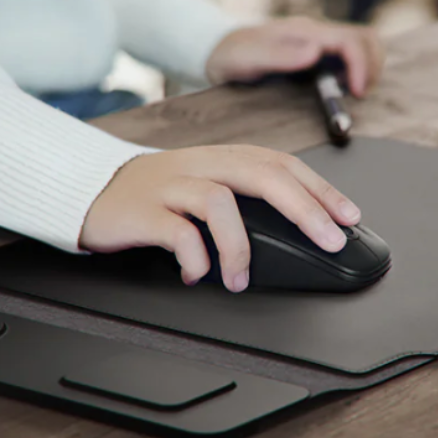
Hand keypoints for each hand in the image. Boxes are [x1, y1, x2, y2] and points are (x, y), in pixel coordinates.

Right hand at [79, 145, 361, 291]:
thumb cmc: (155, 196)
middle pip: (262, 174)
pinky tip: (197, 274)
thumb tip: (299, 228)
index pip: (280, 164)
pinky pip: (177, 231)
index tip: (348, 215)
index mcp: (220, 158)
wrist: (89, 193)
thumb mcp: (202, 186)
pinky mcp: (141, 210)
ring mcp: (169, 185)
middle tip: (329, 240)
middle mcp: (199, 165)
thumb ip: (243, 198)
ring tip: (241, 278)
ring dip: (239, 247)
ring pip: (219, 201)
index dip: (318, 188)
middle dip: (304, 208)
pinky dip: (195, 257)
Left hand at [206, 16, 384, 97]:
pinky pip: (350, 56)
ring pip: (362, 45)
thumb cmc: (231, 56)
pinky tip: (342, 90)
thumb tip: (316, 53)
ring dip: (368, 68)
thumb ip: (281, 57)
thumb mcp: (249, 58)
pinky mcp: (317, 52)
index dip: (362, 66)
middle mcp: (317, 33)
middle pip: (366, 39)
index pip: (351, 41)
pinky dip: (357, 71)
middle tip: (359, 95)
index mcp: (306, 32)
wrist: (216, 49)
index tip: (358, 93)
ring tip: (354, 94)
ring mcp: (319, 41)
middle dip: (373, 66)